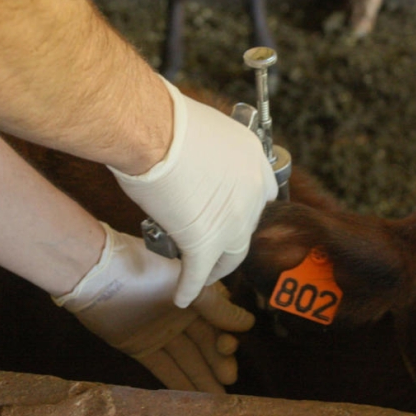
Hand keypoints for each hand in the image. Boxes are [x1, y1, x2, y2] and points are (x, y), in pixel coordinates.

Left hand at [52, 222, 254, 392]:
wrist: (98, 275)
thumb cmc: (148, 270)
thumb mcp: (187, 283)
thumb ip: (216, 306)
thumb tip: (248, 324)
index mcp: (192, 294)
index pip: (217, 320)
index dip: (226, 335)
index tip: (229, 347)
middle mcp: (179, 315)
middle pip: (204, 342)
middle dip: (217, 360)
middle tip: (229, 377)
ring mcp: (160, 333)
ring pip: (186, 358)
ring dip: (203, 377)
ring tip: (220, 399)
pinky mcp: (140, 348)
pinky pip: (163, 367)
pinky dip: (178, 382)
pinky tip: (194, 398)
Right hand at [109, 78, 277, 306]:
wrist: (152, 131)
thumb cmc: (167, 119)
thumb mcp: (205, 127)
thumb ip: (210, 149)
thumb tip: (196, 155)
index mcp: (254, 159)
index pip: (262, 194)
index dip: (246, 208)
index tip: (234, 215)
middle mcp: (252, 192)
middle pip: (248, 228)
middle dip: (232, 240)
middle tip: (216, 246)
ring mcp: (233, 221)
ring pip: (231, 257)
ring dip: (216, 268)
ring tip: (203, 275)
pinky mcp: (205, 242)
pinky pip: (198, 273)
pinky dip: (189, 287)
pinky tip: (181, 296)